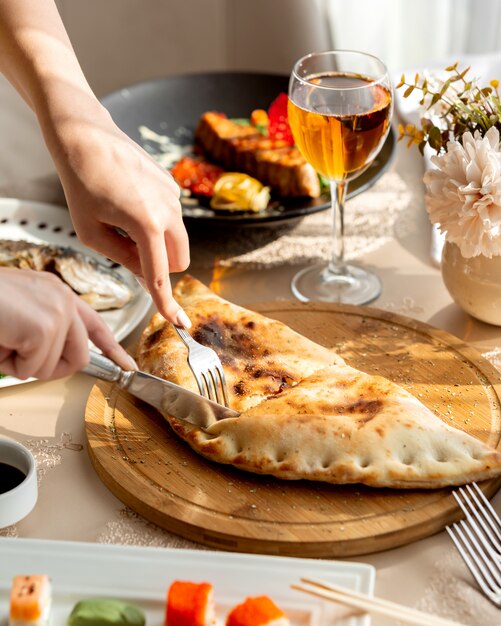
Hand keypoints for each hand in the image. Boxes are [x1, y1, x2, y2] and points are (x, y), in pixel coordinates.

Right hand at [0, 268, 135, 379]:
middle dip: (49, 367)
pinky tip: (1, 341)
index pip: (95, 325)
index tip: (127, 366)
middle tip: (18, 356)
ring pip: (55, 366)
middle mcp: (63, 298)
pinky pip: (35, 368)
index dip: (113, 349)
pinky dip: (11, 365)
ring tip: (3, 339)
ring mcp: (57, 311)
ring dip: (23, 364)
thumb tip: (54, 360)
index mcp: (56, 293)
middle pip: (79, 356)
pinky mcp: (45, 327)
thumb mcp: (19, 315)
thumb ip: (43, 330)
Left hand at [47, 102, 190, 326]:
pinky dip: (157, 224)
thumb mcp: (92, 232)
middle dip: (161, 266)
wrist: (86, 137)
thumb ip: (124, 259)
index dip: (167, 303)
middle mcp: (169, 210)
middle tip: (129, 253)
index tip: (179, 323)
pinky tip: (131, 203)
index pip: (160, 275)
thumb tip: (148, 276)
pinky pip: (171, 218)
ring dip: (158, 244)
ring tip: (124, 223)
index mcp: (147, 225)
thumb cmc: (81, 183)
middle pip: (180, 260)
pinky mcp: (172, 186)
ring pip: (177, 240)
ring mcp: (174, 196)